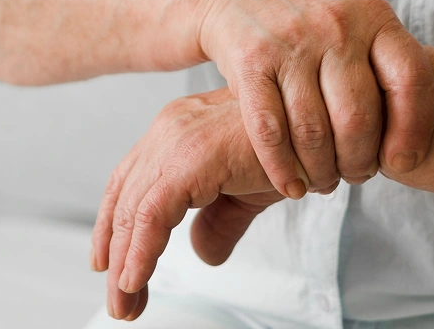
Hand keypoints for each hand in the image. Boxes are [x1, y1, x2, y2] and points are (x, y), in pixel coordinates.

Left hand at [90, 88, 283, 320]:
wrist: (325, 131)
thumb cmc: (294, 147)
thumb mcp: (248, 192)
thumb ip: (220, 221)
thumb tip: (202, 254)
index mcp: (178, 131)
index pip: (129, 182)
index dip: (112, 224)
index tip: (108, 264)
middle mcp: (170, 130)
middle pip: (124, 197)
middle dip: (116, 252)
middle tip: (119, 299)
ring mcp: (176, 140)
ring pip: (132, 209)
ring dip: (124, 262)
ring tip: (125, 303)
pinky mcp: (189, 159)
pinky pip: (152, 214)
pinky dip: (140, 251)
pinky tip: (134, 280)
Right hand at [197, 0, 433, 197]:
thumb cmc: (310, 22)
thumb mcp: (357, 25)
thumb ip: (384, 69)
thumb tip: (410, 144)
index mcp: (373, 16)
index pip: (411, 79)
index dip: (414, 130)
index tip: (403, 163)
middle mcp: (335, 24)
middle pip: (359, 117)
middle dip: (359, 162)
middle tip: (356, 175)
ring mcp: (290, 41)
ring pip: (313, 131)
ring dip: (321, 171)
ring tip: (325, 181)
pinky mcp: (250, 60)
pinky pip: (270, 129)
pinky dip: (282, 168)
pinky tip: (292, 185)